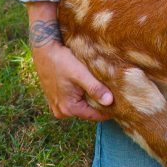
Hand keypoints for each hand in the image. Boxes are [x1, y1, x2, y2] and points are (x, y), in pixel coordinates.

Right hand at [27, 3, 112, 121]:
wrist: (44, 50)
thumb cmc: (62, 61)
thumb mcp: (81, 74)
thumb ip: (95, 88)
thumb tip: (109, 102)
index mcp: (68, 109)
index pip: (94, 115)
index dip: (108, 110)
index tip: (121, 105)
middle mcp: (61, 112)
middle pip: (87, 111)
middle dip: (99, 103)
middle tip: (114, 94)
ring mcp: (57, 106)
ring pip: (81, 105)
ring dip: (90, 98)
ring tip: (102, 88)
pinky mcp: (55, 99)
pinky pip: (73, 100)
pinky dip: (81, 94)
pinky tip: (88, 84)